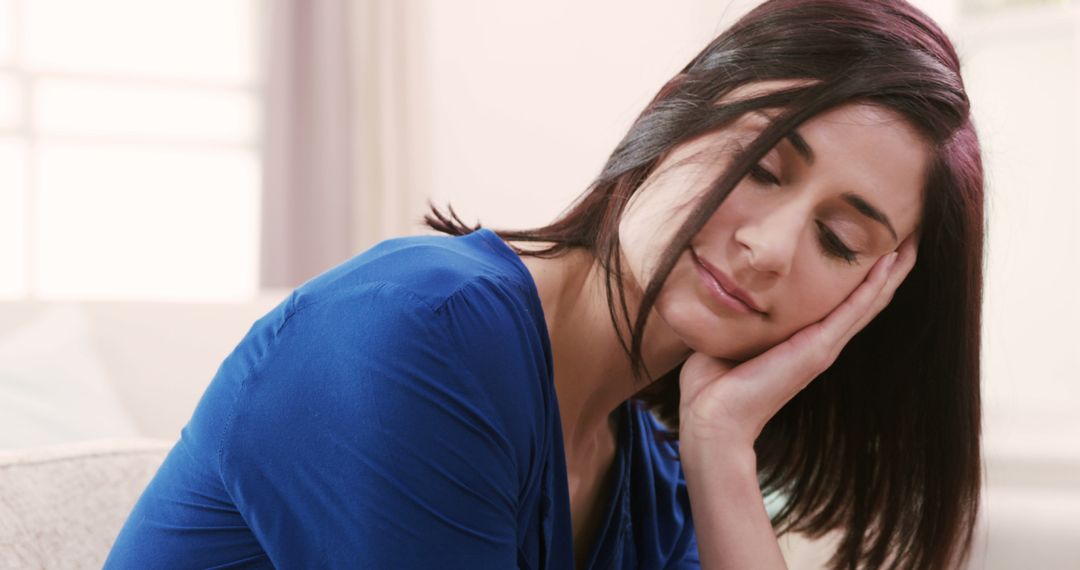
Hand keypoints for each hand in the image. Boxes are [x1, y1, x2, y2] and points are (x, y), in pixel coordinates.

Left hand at [678, 235, 918, 453]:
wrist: (712, 415)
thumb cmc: (712, 381)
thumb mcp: (732, 336)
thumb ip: (740, 314)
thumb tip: (725, 284)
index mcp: (803, 340)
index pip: (843, 301)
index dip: (864, 273)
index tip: (879, 239)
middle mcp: (821, 342)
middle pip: (868, 298)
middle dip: (890, 266)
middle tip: (913, 233)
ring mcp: (823, 346)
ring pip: (870, 301)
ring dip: (893, 270)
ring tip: (913, 240)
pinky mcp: (817, 349)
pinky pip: (854, 309)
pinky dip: (874, 284)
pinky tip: (891, 261)